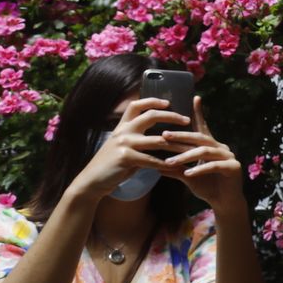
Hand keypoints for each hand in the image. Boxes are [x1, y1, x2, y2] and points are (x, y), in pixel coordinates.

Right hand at [69, 98, 185, 201]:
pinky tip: (176, 166)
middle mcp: (123, 131)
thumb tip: (160, 135)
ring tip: (191, 148)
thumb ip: (137, 138)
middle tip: (187, 120)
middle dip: (171, 117)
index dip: (152, 101)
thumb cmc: (112, 164)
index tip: (168, 102)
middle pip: (151, 116)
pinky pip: (151, 159)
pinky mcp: (125, 157)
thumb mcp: (122, 146)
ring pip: (157, 140)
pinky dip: (165, 164)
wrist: (92, 180)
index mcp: (122, 126)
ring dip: (176, 145)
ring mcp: (124, 143)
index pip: (136, 105)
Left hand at [163, 96, 244, 211]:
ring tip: (170, 161)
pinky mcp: (233, 168)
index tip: (193, 98)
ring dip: (186, 155)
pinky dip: (199, 169)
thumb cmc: (207, 187)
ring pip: (204, 151)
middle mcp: (221, 147)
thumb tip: (156, 166)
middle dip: (181, 135)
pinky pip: (214, 165)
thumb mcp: (189, 176)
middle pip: (199, 137)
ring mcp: (229, 156)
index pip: (202, 127)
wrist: (225, 203)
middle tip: (164, 135)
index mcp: (211, 146)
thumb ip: (176, 169)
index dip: (198, 113)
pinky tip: (188, 173)